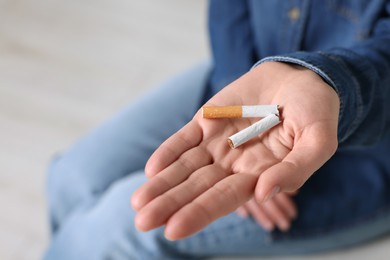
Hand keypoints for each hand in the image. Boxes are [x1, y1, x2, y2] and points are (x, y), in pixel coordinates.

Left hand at [131, 62, 338, 239]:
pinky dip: (168, 152)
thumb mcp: (318, 140)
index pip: (224, 199)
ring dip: (162, 183)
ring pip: (185, 167)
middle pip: (197, 188)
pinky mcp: (207, 121)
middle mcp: (233, 164)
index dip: (200, 212)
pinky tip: (152, 169)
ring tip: (138, 202)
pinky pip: (184, 138)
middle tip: (142, 222)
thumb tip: (265, 192)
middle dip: (170, 204)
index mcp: (258, 174)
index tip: (173, 229)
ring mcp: (217, 142)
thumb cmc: (315, 112)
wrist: (300, 77)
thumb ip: (296, 169)